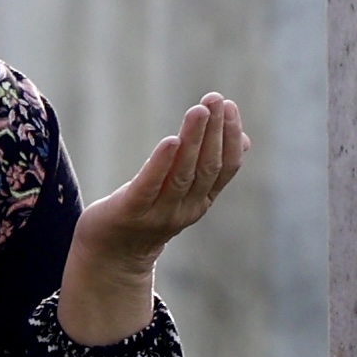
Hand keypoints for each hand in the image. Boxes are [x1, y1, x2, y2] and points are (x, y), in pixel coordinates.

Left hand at [59, 95, 247, 345]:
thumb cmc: (149, 214)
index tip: (230, 106)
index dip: (230, 137)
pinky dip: (162, 164)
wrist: (111, 256)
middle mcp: (186, 209)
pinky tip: (171, 141)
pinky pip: (149, 186)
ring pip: (183, 174)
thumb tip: (245, 140)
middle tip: (216, 99)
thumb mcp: (185, 192)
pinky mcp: (131, 212)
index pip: (224, 168)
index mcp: (201, 201)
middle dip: (214, 131)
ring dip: (193, 140)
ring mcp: (160, 213)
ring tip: (198, 111)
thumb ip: (211, 169)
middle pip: (206, 167)